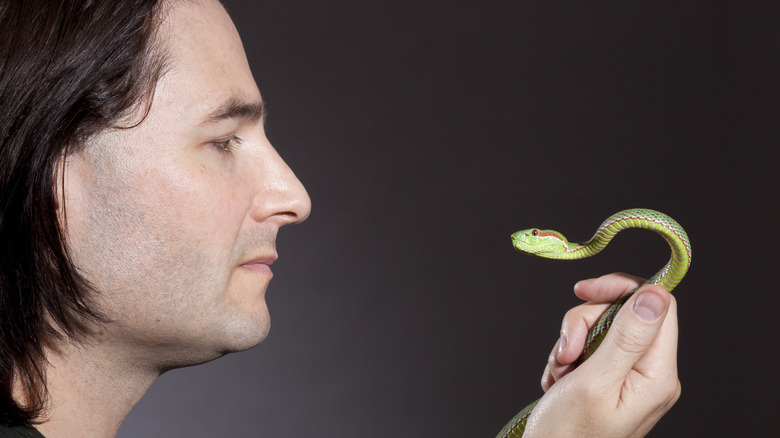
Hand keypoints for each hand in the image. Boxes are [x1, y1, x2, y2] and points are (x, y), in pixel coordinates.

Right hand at [525, 273, 680, 437]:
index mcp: (657, 374)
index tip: (583, 291)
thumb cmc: (568, 435)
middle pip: (622, 312)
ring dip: (571, 343)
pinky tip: (560, 382)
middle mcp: (649, 372)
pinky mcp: (608, 378)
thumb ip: (625, 336)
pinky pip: (587, 346)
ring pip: (600, 326)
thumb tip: (654, 294)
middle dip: (584, 323)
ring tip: (561, 374)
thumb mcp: (594, 382)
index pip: (658, 305)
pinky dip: (567, 358)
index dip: (621, 289)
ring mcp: (629, 376)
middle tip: (567, 353)